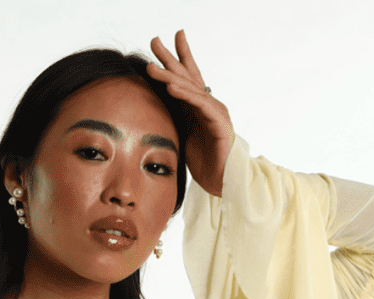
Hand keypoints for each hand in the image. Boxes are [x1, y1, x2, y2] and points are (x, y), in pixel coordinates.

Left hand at [146, 30, 234, 197]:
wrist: (222, 181)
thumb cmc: (204, 162)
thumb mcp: (182, 135)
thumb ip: (174, 118)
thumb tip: (152, 108)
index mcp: (197, 107)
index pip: (185, 78)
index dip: (174, 59)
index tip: (160, 43)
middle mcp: (207, 104)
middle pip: (186, 76)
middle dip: (170, 58)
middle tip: (154, 40)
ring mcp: (215, 111)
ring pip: (190, 89)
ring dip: (170, 77)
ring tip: (152, 67)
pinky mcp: (219, 123)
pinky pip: (200, 105)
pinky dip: (186, 96)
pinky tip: (172, 88)